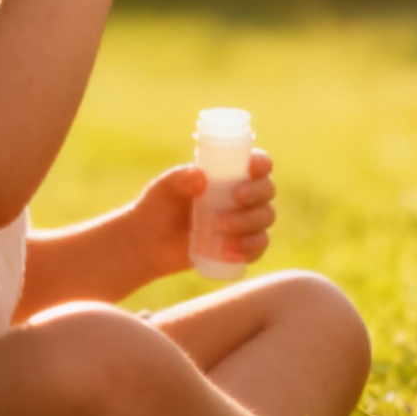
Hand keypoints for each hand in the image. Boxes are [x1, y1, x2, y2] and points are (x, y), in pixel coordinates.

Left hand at [128, 150, 276, 277]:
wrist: (148, 243)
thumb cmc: (158, 207)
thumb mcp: (164, 188)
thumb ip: (179, 179)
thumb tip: (201, 177)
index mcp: (229, 174)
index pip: (258, 164)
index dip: (262, 164)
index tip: (252, 169)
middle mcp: (243, 196)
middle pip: (268, 191)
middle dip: (257, 194)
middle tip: (236, 198)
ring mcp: (244, 222)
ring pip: (265, 218)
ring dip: (249, 222)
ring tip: (220, 229)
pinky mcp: (241, 247)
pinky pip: (258, 247)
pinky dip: (249, 249)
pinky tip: (228, 252)